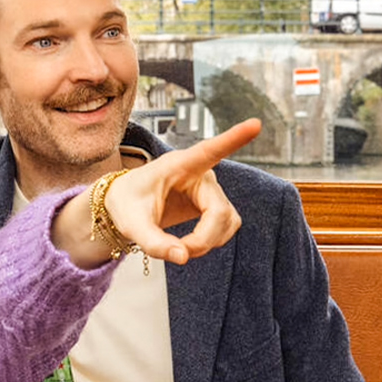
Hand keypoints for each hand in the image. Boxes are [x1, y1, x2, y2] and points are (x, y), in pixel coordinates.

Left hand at [104, 118, 260, 265]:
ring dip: (208, 242)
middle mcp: (202, 174)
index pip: (209, 151)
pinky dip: (212, 241)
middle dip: (203, 239)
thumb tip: (183, 257)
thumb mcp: (132, 224)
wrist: (127, 205)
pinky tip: (192, 242)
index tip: (255, 124)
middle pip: (219, 212)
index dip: (233, 139)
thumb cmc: (128, 204)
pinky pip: (227, 227)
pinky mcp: (215, 205)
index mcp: (179, 166)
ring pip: (228, 222)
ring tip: (180, 247)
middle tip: (180, 252)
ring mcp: (211, 190)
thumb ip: (154, 242)